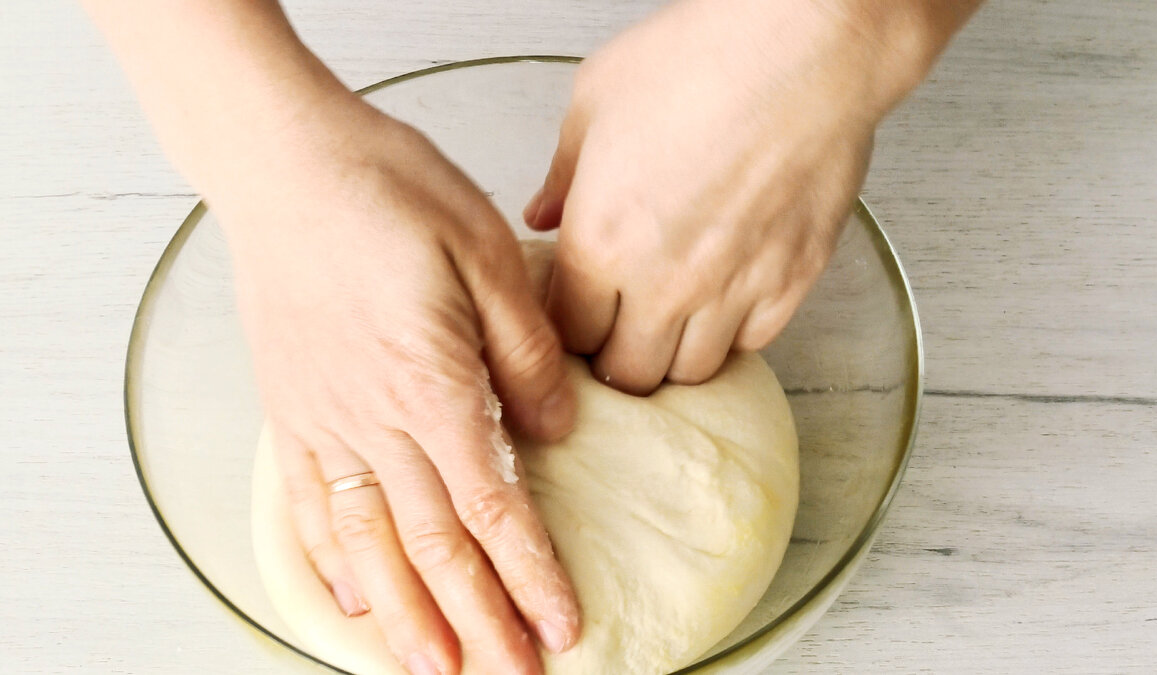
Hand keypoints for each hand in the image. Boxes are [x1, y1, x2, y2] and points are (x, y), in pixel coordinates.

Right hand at [216, 100, 579, 673]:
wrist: (285, 161)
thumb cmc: (389, 191)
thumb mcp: (487, 252)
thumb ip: (527, 351)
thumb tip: (558, 427)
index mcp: (432, 384)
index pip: (493, 506)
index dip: (529, 575)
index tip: (561, 628)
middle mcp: (372, 420)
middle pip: (434, 544)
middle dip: (479, 620)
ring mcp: (321, 420)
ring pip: (367, 543)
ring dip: (405, 616)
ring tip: (435, 672)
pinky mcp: (287, 407)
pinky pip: (307, 503)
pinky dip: (329, 560)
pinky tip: (350, 599)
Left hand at [525, 0, 939, 393]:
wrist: (805, 48)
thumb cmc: (702, 59)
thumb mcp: (596, 99)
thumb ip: (563, 172)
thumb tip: (544, 212)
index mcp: (602, 242)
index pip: (567, 334)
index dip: (567, 329)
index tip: (575, 314)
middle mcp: (663, 283)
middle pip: (628, 372)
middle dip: (615, 356)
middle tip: (619, 328)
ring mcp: (732, 290)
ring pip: (690, 372)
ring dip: (673, 355)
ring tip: (670, 322)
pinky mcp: (790, 282)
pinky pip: (753, 345)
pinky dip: (733, 335)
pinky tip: (724, 301)